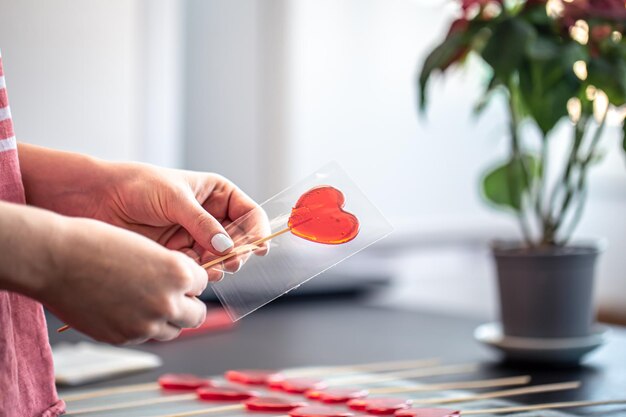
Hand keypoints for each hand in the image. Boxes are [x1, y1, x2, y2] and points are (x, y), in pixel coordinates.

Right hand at [42, 216, 208, 343]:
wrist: (54, 259)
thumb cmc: (97, 242)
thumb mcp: (147, 248)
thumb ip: (170, 270)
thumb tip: (184, 287)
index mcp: (178, 273)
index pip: (203, 283)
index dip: (190, 278)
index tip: (178, 275)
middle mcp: (167, 302)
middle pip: (197, 314)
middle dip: (187, 304)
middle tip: (170, 294)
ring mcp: (146, 325)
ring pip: (174, 330)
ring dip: (167, 318)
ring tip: (146, 301)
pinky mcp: (123, 338)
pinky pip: (145, 336)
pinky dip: (141, 326)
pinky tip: (124, 307)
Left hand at [95, 163, 271, 278]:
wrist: (100, 200)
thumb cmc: (138, 185)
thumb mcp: (175, 199)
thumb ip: (202, 223)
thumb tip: (227, 246)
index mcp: (217, 194)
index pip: (249, 214)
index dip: (256, 231)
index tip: (256, 248)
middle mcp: (211, 216)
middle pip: (240, 240)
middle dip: (239, 253)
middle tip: (231, 263)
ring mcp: (197, 237)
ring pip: (222, 258)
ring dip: (221, 266)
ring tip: (213, 269)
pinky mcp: (181, 254)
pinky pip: (201, 268)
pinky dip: (201, 273)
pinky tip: (195, 272)